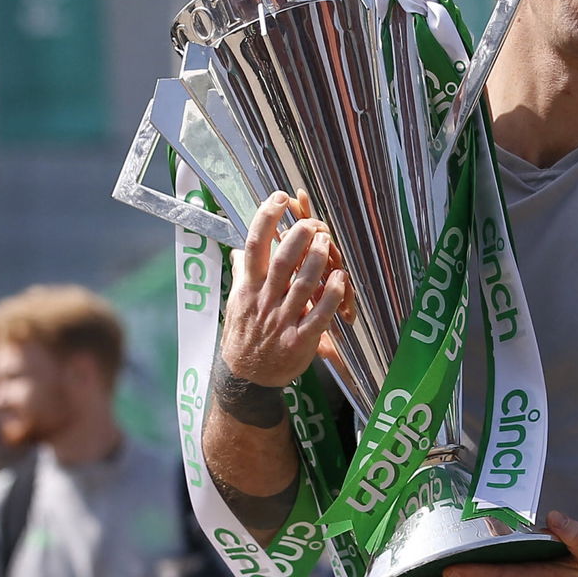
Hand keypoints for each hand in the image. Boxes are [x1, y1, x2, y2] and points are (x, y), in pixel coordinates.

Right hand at [218, 191, 353, 386]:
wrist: (246, 378)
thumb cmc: (243, 334)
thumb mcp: (236, 302)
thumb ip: (242, 273)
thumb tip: (240, 249)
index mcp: (248, 287)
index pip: (254, 245)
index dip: (265, 218)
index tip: (279, 198)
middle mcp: (265, 300)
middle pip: (282, 260)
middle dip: (299, 235)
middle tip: (314, 222)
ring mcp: (282, 320)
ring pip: (302, 284)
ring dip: (318, 259)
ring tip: (328, 240)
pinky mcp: (299, 340)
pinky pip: (319, 315)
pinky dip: (331, 295)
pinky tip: (341, 277)